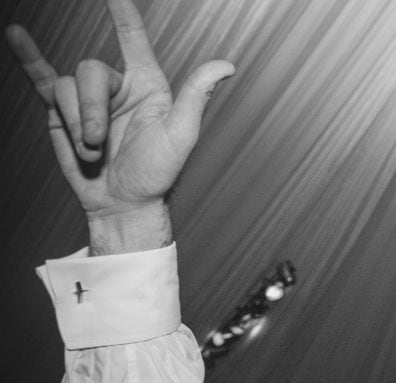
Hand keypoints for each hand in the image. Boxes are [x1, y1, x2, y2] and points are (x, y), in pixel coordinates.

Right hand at [6, 0, 233, 254]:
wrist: (123, 203)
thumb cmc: (158, 173)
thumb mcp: (181, 134)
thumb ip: (196, 96)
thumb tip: (225, 65)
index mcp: (147, 85)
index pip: (133, 40)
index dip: (123, 14)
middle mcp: (117, 87)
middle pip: (90, 71)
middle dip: (90, 110)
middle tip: (98, 144)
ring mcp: (88, 99)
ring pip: (66, 88)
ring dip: (75, 123)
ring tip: (91, 151)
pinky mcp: (63, 113)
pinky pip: (42, 79)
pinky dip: (28, 58)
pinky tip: (16, 35)